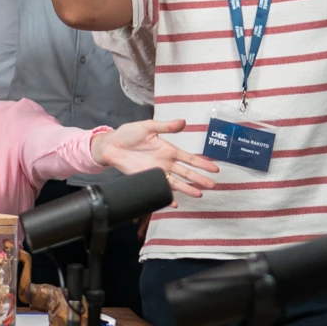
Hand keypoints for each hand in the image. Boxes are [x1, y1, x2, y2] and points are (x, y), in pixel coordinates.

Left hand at [95, 117, 217, 198]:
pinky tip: (174, 204)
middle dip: (200, 179)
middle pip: (187, 173)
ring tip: (200, 194)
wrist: (111, 145)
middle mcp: (165, 162)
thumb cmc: (129, 134)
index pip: (190, 158)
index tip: (215, 169)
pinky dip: (167, 197)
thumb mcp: (148, 127)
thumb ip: (166, 126)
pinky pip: (159, 189)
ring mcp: (157, 172)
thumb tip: (183, 121)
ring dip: (188, 189)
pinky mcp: (147, 179)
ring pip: (176, 183)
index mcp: (168, 149)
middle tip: (213, 185)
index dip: (202, 163)